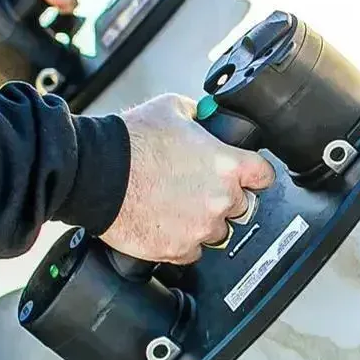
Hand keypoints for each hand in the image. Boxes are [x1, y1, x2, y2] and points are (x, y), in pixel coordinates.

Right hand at [102, 95, 275, 264]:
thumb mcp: (171, 108)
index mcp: (227, 165)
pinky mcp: (178, 249)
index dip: (253, 174)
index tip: (246, 176)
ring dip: (203, 221)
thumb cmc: (129, 142)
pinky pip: (192, 251)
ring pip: (217, 231)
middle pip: (242, 206)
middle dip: (224, 198)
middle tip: (197, 189)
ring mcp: (201, 228)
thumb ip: (198, 114)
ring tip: (176, 206)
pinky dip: (181, 241)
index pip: (264, 176)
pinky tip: (165, 223)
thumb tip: (203, 116)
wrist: (95, 174)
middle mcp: (220, 199)